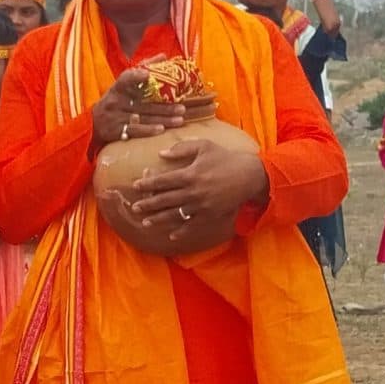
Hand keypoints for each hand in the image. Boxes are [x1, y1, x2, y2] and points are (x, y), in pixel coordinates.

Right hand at [89, 60, 200, 149]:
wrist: (94, 122)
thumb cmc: (116, 99)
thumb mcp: (124, 84)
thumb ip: (142, 68)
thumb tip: (163, 56)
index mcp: (118, 87)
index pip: (125, 79)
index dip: (136, 76)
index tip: (147, 75)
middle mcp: (116, 101)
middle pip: (143, 103)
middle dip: (165, 106)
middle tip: (182, 107)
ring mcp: (116, 117)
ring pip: (143, 117)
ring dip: (163, 119)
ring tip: (180, 119)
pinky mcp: (116, 131)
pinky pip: (134, 131)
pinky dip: (148, 130)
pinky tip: (162, 130)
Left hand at [127, 137, 268, 240]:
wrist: (250, 175)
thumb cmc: (226, 158)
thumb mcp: (204, 146)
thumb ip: (181, 149)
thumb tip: (161, 154)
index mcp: (189, 174)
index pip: (162, 181)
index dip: (147, 184)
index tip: (135, 186)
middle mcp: (193, 192)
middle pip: (164, 199)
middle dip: (147, 204)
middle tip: (134, 208)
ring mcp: (201, 206)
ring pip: (175, 214)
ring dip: (158, 219)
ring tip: (145, 222)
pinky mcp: (210, 215)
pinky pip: (193, 226)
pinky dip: (181, 232)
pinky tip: (171, 236)